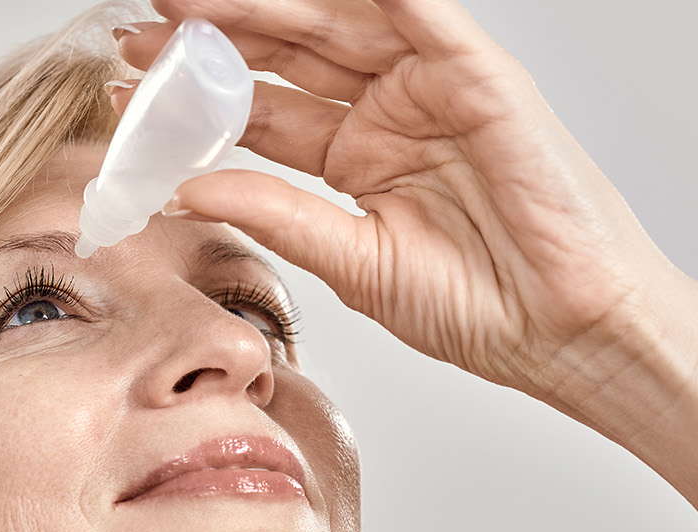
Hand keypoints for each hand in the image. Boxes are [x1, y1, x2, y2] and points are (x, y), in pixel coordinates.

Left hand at [116, 0, 697, 400]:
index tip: (127, 85)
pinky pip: (422, 15)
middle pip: (288, 55)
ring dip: (267, 7)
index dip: (198, 94)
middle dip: (215, 37)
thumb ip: (276, 215)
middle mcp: (391, 112)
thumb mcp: (354, 262)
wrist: (570, 334)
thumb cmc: (484, 309)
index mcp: (358, 156)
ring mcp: (434, 89)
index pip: (262, 109)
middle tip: (141, 26)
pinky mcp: (482, 78)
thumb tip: (186, 189)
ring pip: (338, 24)